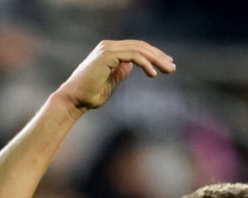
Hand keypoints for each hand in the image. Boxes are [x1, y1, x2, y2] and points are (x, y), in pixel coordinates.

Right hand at [55, 40, 175, 112]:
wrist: (74, 100)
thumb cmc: (90, 95)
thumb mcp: (111, 82)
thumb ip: (120, 73)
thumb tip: (131, 67)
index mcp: (110, 51)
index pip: (137, 48)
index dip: (154, 55)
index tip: (167, 65)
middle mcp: (108, 46)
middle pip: (141, 46)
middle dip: (159, 56)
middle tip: (173, 67)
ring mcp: (107, 49)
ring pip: (139, 49)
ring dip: (156, 59)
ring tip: (168, 70)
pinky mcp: (107, 55)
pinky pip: (133, 56)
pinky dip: (146, 64)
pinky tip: (154, 74)